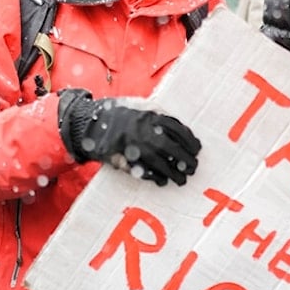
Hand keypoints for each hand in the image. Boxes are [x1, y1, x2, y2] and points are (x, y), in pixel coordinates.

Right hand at [57, 89, 200, 185]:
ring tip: (182, 180)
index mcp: (151, 116)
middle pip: (171, 148)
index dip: (190, 141)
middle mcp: (144, 131)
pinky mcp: (124, 159)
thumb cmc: (121, 115)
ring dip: (173, 174)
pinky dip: (155, 178)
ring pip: (160, 163)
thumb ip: (160, 117)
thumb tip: (183, 132)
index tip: (197, 148)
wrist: (92, 123)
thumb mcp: (142, 108)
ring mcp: (134, 146)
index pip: (178, 129)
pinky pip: (144, 171)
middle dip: (185, 159)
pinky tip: (162, 181)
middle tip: (193, 167)